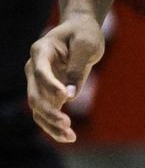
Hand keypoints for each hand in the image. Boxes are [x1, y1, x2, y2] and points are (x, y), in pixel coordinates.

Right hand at [27, 15, 104, 144]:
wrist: (80, 30)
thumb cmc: (84, 33)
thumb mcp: (86, 45)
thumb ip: (77, 68)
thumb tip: (70, 97)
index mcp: (41, 51)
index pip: (40, 71)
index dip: (51, 85)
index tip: (66, 96)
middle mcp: (34, 67)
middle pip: (34, 95)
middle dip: (49, 112)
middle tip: (67, 124)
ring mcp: (38, 81)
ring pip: (38, 108)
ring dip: (51, 124)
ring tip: (70, 137)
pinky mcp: (47, 91)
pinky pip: (46, 112)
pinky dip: (55, 125)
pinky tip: (68, 137)